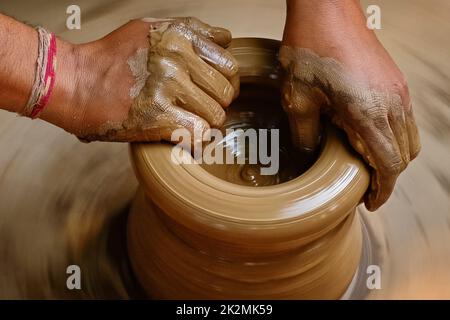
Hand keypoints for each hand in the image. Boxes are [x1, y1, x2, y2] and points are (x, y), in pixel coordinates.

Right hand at [64, 17, 237, 142]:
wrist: (74, 82)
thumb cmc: (110, 58)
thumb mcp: (150, 29)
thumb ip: (190, 31)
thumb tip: (224, 39)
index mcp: (179, 36)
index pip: (229, 64)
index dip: (225, 81)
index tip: (211, 90)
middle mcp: (177, 59)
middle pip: (226, 92)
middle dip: (217, 104)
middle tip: (200, 109)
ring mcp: (168, 87)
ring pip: (216, 115)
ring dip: (206, 124)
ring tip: (190, 122)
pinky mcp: (158, 116)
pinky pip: (199, 135)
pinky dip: (195, 141)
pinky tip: (185, 137)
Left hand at [280, 0, 419, 210]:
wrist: (326, 11)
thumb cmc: (310, 50)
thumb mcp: (297, 99)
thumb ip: (305, 134)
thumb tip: (309, 155)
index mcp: (369, 113)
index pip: (389, 165)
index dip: (382, 190)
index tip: (371, 202)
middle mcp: (392, 105)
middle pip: (404, 155)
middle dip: (387, 177)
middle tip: (365, 188)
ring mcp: (397, 91)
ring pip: (408, 138)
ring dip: (392, 157)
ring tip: (367, 165)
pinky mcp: (395, 81)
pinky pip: (404, 119)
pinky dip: (393, 137)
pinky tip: (369, 137)